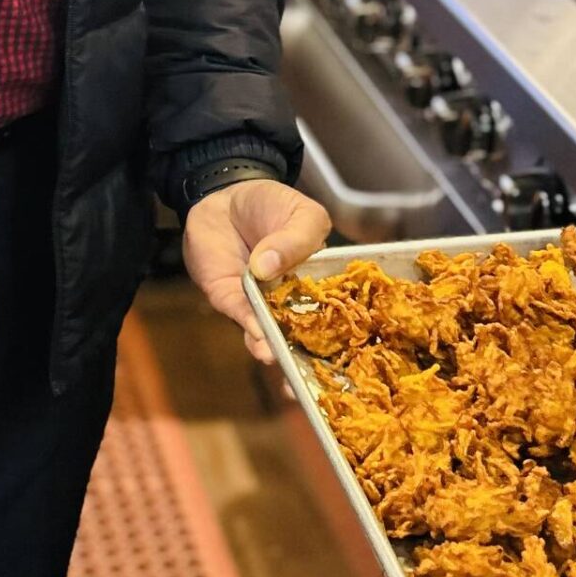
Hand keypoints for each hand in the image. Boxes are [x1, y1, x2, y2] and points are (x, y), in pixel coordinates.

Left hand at [182, 178, 330, 361]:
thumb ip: (296, 239)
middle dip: (303, 362)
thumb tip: (269, 267)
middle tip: (305, 379)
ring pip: (269, 333)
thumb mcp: (302, 215)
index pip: (336, 318)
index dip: (342, 342)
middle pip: (303, 337)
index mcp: (320, 283)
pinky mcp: (230, 298)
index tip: (349, 365)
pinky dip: (249, 323)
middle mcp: (292, 302)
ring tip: (275, 355)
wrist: (226, 197)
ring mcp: (261, 303)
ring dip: (272, 347)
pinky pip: (240, 313)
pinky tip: (257, 333)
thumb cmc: (274, 206)